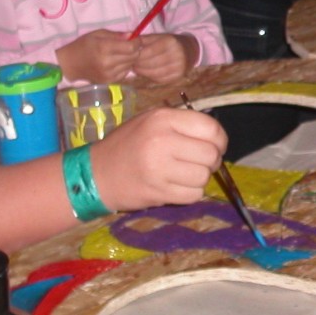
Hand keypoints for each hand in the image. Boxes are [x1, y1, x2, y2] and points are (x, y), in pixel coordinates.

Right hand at [56, 29, 141, 83]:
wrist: (70, 64)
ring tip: (122, 54)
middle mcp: (108, 63)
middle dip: (135, 50)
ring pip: (131, 65)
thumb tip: (132, 36)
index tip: (136, 39)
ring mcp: (109, 74)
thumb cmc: (83, 45)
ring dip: (130, 59)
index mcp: (104, 48)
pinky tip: (117, 63)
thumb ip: (116, 35)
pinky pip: (125, 73)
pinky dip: (125, 67)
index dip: (137, 42)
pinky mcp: (109, 82)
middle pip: (134, 57)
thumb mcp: (98, 34)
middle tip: (130, 46)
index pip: (131, 48)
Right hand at [86, 106, 224, 212]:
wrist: (96, 174)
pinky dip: (190, 193)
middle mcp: (162, 141)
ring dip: (199, 178)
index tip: (213, 145)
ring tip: (184, 174)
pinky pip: (194, 195)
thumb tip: (217, 139)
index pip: (211, 128)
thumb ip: (183, 125)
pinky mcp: (158, 192)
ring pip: (204, 177)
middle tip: (197, 162)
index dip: (219, 139)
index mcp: (163, 118)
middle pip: (211, 154)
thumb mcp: (152, 121)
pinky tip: (176, 186)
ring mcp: (159, 168)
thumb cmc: (129, 144)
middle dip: (211, 161)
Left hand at [132, 33, 198, 84]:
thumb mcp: (158, 36)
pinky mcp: (178, 77)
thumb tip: (127, 44)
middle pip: (151, 64)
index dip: (137, 55)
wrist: (190, 50)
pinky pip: (159, 79)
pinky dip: (150, 77)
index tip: (130, 56)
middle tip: (131, 64)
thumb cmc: (169, 42)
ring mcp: (179, 68)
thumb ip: (143, 40)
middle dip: (138, 65)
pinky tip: (147, 72)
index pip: (148, 52)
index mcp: (170, 42)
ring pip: (154, 74)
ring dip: (142, 72)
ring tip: (137, 68)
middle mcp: (177, 55)